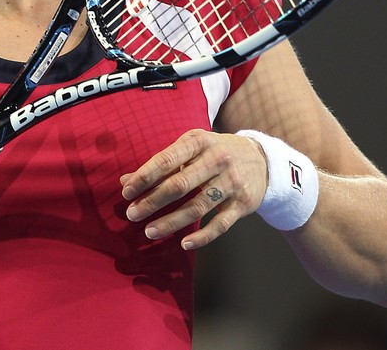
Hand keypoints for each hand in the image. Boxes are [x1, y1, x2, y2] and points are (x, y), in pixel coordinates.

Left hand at [120, 129, 267, 249]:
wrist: (260, 158)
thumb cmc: (213, 152)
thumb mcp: (190, 148)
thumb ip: (161, 164)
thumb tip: (125, 180)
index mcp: (199, 142)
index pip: (166, 160)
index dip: (144, 177)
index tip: (126, 193)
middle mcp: (217, 160)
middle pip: (179, 185)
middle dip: (152, 202)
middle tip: (132, 215)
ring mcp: (232, 182)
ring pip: (198, 207)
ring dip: (171, 222)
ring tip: (150, 231)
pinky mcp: (244, 203)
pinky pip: (220, 224)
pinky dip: (202, 236)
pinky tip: (183, 244)